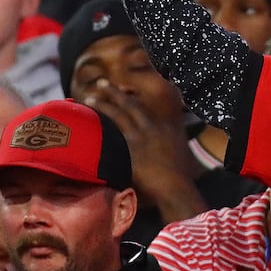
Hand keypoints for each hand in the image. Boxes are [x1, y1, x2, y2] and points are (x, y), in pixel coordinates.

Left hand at [80, 79, 205, 221]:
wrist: (177, 187)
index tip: (120, 90)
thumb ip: (169, 146)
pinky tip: (89, 122)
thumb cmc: (181, 177)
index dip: (130, 97)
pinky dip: (101, 126)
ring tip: (89, 98)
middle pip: (131, 105)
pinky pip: (112, 134)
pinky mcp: (132, 148)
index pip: (145, 107)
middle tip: (101, 82)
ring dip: (104, 104)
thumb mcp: (180, 154)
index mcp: (166, 127)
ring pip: (119, 114)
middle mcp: (153, 127)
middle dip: (114, 92)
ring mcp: (142, 136)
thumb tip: (162, 149)